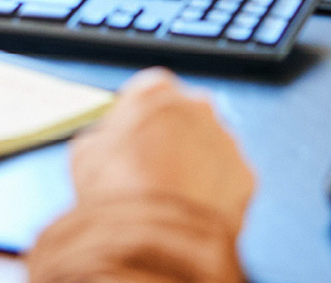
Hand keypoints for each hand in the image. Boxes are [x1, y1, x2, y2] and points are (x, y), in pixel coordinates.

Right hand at [70, 68, 253, 235]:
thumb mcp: (85, 156)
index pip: (147, 95)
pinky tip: (189, 214)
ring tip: (169, 202)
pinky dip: (214, 195)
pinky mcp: (245, 174)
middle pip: (183, 119)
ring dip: (194, 168)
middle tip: (151, 174)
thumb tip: (101, 146)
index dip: (137, 123)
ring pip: (208, 150)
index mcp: (154, 91)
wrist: (153, 239)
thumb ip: (101, 139)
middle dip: (170, 142)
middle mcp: (196, 106)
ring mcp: (225, 139)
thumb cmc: (117, 195)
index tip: (131, 143)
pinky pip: (227, 181)